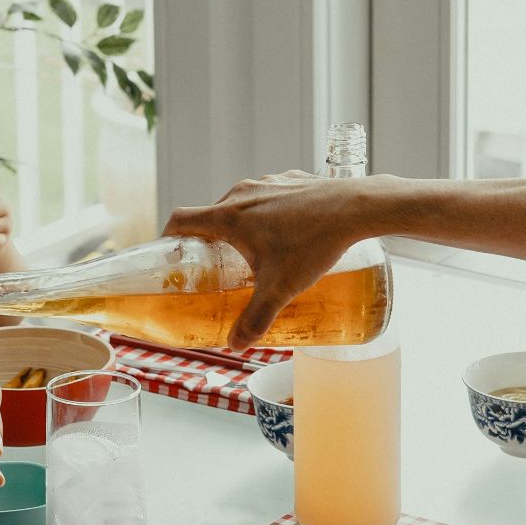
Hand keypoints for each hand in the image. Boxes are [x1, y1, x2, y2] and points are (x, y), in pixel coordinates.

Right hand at [162, 172, 374, 348]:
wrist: (356, 207)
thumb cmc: (314, 243)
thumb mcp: (280, 288)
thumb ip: (255, 318)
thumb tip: (236, 345)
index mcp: (229, 216)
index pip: (181, 219)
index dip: (169, 236)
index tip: (171, 253)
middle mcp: (243, 194)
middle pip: (212, 216)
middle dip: (211, 241)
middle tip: (219, 266)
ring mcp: (268, 183)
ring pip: (242, 205)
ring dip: (243, 227)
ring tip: (258, 252)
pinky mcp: (291, 180)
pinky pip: (269, 198)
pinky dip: (269, 215)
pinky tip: (289, 234)